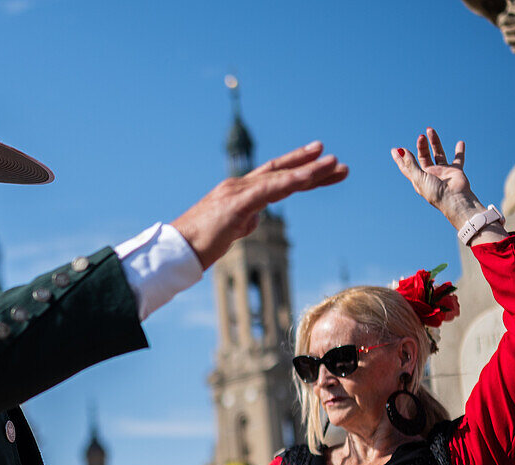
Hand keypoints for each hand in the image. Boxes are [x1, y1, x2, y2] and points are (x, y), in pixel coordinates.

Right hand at [172, 141, 347, 268]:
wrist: (176, 251)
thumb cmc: (198, 245)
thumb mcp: (228, 232)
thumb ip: (243, 222)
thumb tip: (256, 220)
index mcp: (237, 193)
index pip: (273, 178)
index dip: (298, 170)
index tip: (321, 166)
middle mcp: (238, 186)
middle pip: (281, 172)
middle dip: (311, 166)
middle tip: (338, 163)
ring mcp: (238, 192)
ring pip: (281, 177)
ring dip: (311, 170)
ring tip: (336, 165)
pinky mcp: (237, 203)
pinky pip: (271, 189)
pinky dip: (293, 181)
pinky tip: (310, 176)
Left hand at [392, 128, 483, 229]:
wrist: (455, 200)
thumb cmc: (435, 192)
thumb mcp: (419, 177)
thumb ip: (411, 163)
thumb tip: (401, 150)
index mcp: (419, 179)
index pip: (407, 166)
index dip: (400, 158)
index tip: (394, 149)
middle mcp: (430, 174)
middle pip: (423, 157)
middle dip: (420, 146)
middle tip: (420, 137)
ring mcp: (443, 172)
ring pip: (438, 154)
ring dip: (435, 142)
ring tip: (430, 130)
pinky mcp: (455, 171)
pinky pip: (458, 159)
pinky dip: (460, 151)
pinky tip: (460, 143)